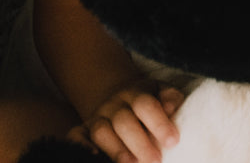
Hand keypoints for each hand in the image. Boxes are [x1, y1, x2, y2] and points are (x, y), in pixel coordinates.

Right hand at [69, 81, 183, 162]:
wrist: (119, 99)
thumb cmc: (148, 103)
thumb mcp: (161, 93)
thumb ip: (169, 99)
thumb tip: (171, 108)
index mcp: (135, 93)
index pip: (145, 105)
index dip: (158, 123)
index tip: (173, 141)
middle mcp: (113, 105)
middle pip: (123, 121)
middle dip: (140, 143)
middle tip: (156, 160)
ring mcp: (96, 118)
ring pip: (101, 132)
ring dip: (116, 151)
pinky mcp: (82, 130)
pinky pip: (76, 137)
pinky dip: (82, 148)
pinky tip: (95, 158)